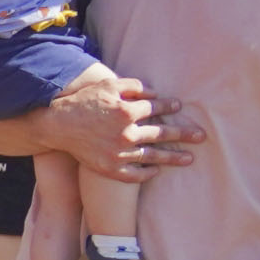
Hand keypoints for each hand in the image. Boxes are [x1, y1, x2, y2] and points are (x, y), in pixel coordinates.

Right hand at [45, 70, 205, 182]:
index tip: (179, 107)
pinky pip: (135, 174)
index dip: (170, 107)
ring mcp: (119, 153)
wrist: (57, 125)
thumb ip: (133, 87)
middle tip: (201, 136)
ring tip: (190, 159)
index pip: (157, 108)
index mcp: (127, 111)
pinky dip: (147, 173)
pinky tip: (156, 171)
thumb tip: (155, 93)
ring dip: (174, 157)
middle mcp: (126, 133)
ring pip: (154, 156)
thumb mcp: (108, 85)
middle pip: (163, 134)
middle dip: (185, 134)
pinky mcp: (110, 168)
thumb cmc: (83, 102)